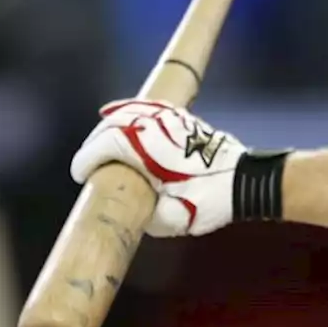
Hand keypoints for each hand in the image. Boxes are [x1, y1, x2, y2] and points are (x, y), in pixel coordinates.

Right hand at [70, 99, 246, 236]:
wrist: (247, 181)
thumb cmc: (213, 201)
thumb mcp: (174, 219)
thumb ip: (146, 216)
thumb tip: (133, 210)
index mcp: (150, 148)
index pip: (106, 144)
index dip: (87, 158)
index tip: (80, 174)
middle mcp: (159, 126)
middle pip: (113, 124)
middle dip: (95, 143)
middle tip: (88, 164)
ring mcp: (173, 119)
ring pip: (130, 111)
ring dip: (109, 126)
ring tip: (99, 145)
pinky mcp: (185, 119)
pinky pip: (148, 107)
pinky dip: (129, 110)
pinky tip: (118, 115)